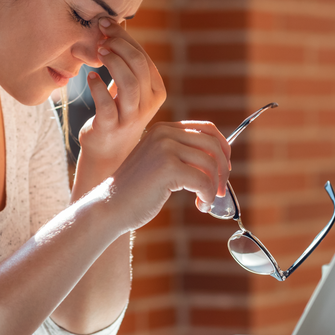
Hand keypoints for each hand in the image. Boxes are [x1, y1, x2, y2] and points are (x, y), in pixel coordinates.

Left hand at [77, 19, 165, 175]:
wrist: (107, 151)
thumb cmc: (117, 112)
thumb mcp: (128, 88)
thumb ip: (126, 62)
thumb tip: (115, 23)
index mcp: (157, 90)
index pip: (145, 58)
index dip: (126, 38)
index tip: (106, 24)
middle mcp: (148, 104)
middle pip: (139, 65)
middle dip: (119, 45)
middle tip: (101, 35)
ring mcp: (131, 117)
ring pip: (128, 82)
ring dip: (112, 61)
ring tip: (98, 51)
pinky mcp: (111, 127)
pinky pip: (106, 104)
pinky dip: (98, 87)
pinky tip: (91, 77)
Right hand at [101, 121, 231, 233]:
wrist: (111, 206)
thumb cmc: (137, 190)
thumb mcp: (159, 162)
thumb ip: (181, 154)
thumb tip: (219, 159)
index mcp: (163, 129)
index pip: (206, 128)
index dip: (223, 148)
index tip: (224, 169)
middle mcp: (164, 133)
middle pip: (212, 144)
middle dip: (222, 169)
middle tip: (220, 190)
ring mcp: (165, 148)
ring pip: (210, 163)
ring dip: (214, 186)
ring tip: (206, 201)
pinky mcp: (168, 167)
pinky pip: (202, 180)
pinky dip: (207, 196)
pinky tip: (200, 206)